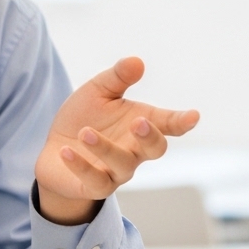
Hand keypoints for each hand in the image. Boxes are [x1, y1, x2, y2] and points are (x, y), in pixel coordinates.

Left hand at [34, 56, 198, 224]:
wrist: (55, 149)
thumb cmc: (85, 117)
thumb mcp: (98, 91)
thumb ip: (117, 77)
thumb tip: (137, 62)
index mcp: (141, 124)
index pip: (168, 124)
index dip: (182, 121)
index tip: (193, 116)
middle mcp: (135, 150)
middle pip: (155, 149)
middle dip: (150, 137)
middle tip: (139, 122)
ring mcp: (116, 171)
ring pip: (122, 165)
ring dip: (105, 148)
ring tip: (84, 132)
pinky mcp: (94, 186)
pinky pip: (94, 181)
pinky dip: (81, 166)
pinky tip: (66, 151)